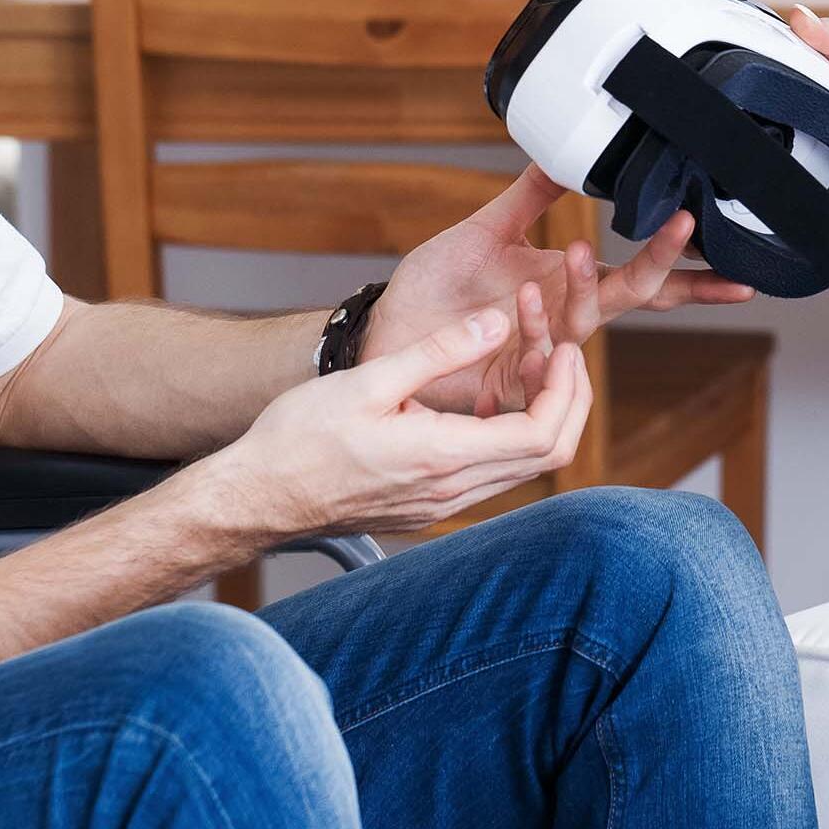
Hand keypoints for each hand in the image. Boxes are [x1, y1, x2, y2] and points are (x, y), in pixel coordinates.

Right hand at [215, 307, 594, 548]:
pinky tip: (483, 400)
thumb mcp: (370, 380)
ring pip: (522, 467)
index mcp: (442, 457)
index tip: (566, 349)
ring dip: (538, 417)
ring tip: (527, 366)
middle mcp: (452, 489)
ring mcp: (442, 504)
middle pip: (548, 456)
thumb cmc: (299, 439)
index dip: (567, 390)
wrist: (259, 495)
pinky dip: (505, 435)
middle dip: (568, 401)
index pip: (542, 435)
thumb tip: (497, 322)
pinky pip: (490, 473)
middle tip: (562, 353)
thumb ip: (440, 351)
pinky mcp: (429, 506)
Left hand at [370, 166, 753, 416]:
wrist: (387, 330)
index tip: (733, 264)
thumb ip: (529, 197)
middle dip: (671, 274)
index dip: (687, 272)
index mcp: (567, 284)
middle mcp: (562, 318)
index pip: (641, 277)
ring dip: (581, 286)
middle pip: (633, 298)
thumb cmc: (436, 288)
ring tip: (572, 248)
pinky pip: (533, 359)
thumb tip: (565, 153)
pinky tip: (520, 301)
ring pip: (583, 323)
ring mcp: (537, 348)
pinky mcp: (505, 376)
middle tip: (693, 237)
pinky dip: (531, 332)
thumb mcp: (486, 229)